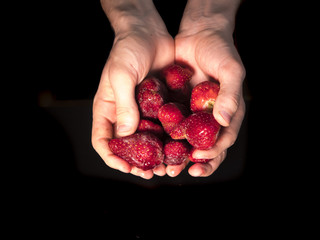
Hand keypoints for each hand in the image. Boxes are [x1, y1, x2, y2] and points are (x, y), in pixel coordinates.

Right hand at [92, 1, 173, 178]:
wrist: (149, 32)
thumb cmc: (128, 49)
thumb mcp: (121, 75)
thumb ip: (124, 105)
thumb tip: (126, 134)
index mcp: (108, 109)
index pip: (103, 140)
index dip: (112, 157)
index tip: (126, 167)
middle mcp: (125, 114)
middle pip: (127, 147)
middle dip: (137, 162)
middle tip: (150, 172)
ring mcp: (143, 111)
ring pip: (147, 141)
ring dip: (156, 156)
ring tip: (166, 166)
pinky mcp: (160, 106)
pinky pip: (163, 127)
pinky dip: (169, 140)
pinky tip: (179, 147)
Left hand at [166, 0, 245, 176]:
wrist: (199, 33)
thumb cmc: (220, 50)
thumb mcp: (230, 70)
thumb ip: (230, 95)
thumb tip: (225, 120)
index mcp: (227, 113)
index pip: (224, 139)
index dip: (214, 152)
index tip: (199, 157)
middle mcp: (209, 117)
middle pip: (205, 146)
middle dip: (194, 162)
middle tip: (179, 172)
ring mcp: (192, 113)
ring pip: (186, 141)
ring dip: (177, 156)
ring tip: (166, 167)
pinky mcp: (177, 106)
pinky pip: (171, 125)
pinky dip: (164, 137)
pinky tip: (154, 145)